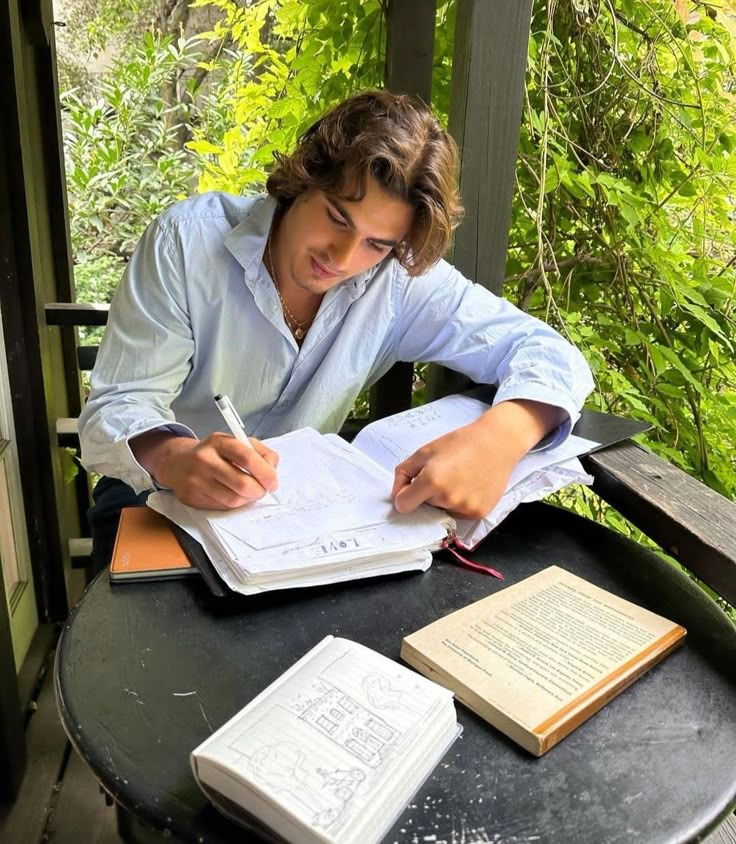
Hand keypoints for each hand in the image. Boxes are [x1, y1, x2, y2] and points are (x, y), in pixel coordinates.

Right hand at [131, 430, 278, 508]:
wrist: (177, 463)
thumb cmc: (215, 453)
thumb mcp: (235, 443)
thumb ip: (259, 452)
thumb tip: (272, 470)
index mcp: (219, 442)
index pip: (248, 458)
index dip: (266, 473)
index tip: (273, 482)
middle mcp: (205, 459)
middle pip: (242, 484)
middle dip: (259, 491)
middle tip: (263, 490)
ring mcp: (196, 480)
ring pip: (233, 499)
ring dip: (248, 500)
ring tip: (249, 493)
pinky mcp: (191, 497)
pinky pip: (222, 507)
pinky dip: (234, 504)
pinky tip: (233, 495)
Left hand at [391, 400, 563, 518]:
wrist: (497, 442)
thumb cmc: (461, 442)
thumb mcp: (425, 451)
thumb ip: (403, 473)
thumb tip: (396, 495)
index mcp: (432, 480)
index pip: (403, 505)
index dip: (404, 495)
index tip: (411, 487)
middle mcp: (448, 498)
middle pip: (424, 506)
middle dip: (428, 493)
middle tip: (444, 473)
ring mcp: (465, 508)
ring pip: (442, 511)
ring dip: (445, 499)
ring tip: (459, 478)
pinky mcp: (479, 513)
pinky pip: (459, 514)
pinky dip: (460, 504)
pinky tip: (470, 486)